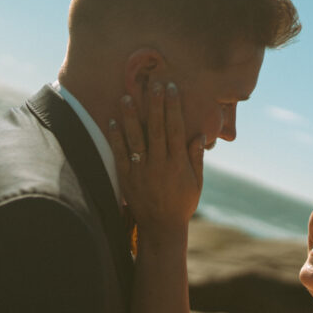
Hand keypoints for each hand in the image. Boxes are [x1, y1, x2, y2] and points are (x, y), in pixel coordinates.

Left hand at [108, 81, 205, 233]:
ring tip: (127, 97)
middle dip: (155, 105)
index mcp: (178, 164)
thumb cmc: (182, 204)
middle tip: (153, 84)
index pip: (176, 129)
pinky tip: (112, 121)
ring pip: (136, 139)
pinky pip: (120, 155)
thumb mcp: (196, 183)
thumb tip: (199, 134)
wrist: (161, 228)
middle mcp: (160, 165)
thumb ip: (196, 158)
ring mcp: (142, 171)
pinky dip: (116, 137)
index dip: (174, 108)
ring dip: (131, 117)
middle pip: (157, 129)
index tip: (172, 89)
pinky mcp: (127, 178)